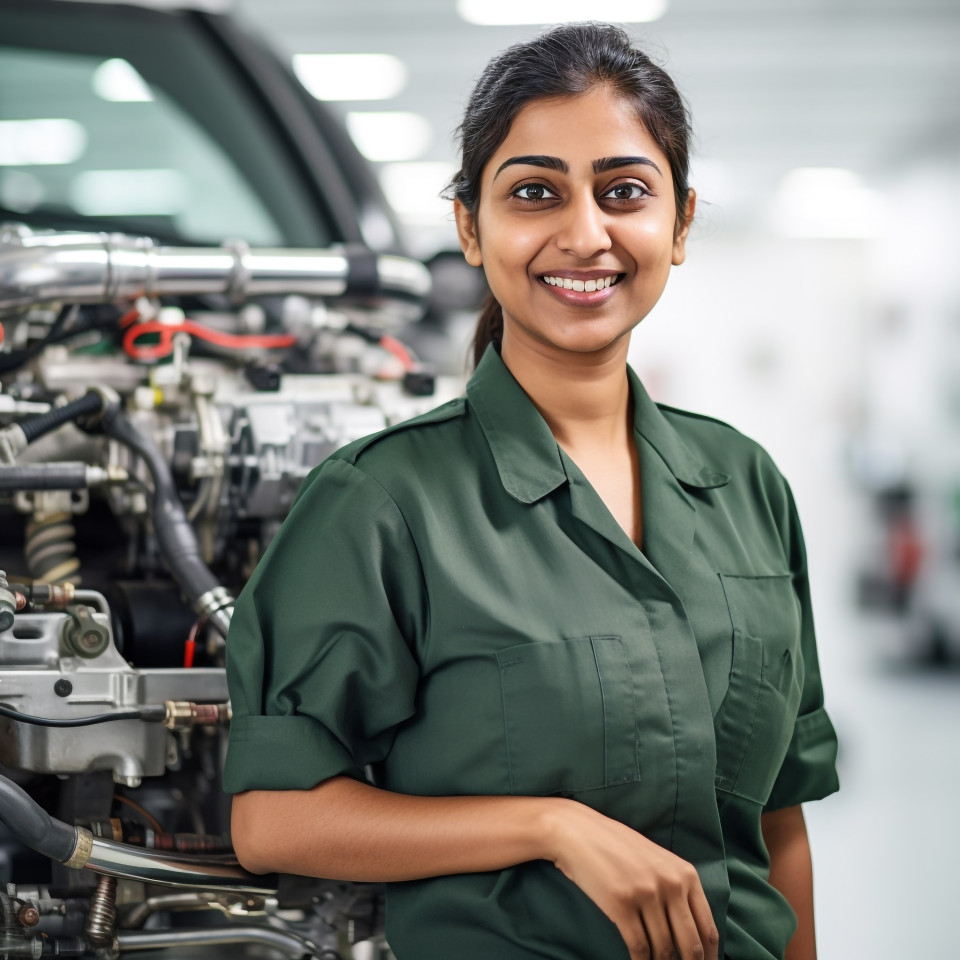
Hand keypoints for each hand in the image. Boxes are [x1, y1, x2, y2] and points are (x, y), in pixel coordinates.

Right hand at [544, 799, 718, 959]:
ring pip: (663, 950)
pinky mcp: (622, 904)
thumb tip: (691, 934)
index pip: (707, 929)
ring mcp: (646, 894)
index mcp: (685, 874)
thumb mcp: (658, 862)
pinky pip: (639, 947)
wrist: (580, 832)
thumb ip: (678, 890)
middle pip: (690, 945)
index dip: (708, 958)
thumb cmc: (618, 847)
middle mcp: (671, 884)